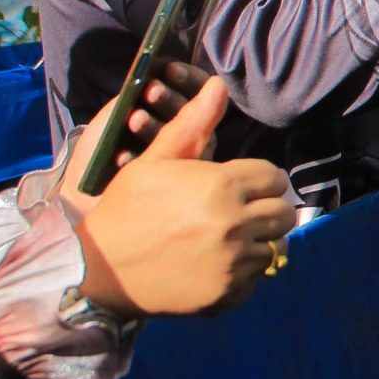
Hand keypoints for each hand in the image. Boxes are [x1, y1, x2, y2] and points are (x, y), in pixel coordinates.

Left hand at [60, 60, 212, 211]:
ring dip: (158, 126)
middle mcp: (183, 142)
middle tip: (152, 90)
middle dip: (171, 99)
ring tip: (133, 119)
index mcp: (168, 122)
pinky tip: (121, 156)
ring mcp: (184, 166)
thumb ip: (125, 103)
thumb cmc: (93, 163)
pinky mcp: (178, 189)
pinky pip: (172, 171)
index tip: (167, 69)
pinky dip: (143, 160)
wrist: (77, 207)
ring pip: (188, 140)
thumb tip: (150, 79)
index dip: (186, 79)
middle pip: (194, 114)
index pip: (194, 94)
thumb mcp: (104, 126)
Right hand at [73, 79, 296, 315]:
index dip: (260, 180)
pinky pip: (257, 278)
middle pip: (283, 213)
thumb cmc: (125, 208)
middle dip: (265, 209)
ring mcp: (233, 262)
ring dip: (256, 241)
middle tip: (237, 213)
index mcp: (221, 186)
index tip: (242, 187)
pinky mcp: (227, 293)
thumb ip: (192, 125)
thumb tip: (218, 85)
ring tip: (225, 239)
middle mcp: (234, 224)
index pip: (274, 177)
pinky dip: (243, 273)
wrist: (95, 268)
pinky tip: (216, 264)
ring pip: (275, 246)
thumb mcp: (154, 161)